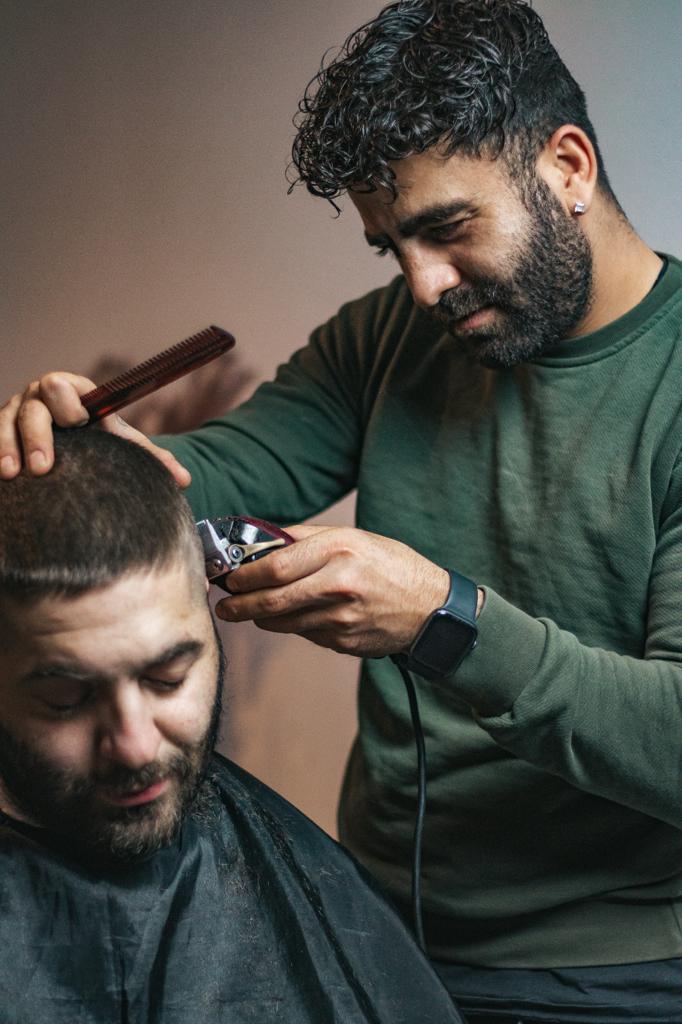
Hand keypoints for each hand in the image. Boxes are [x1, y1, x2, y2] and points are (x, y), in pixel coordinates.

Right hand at [0, 372, 190, 485]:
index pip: (65, 387)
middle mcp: (40, 396)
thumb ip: (153, 459)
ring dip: (8, 447)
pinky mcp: (1, 428)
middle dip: (37, 436)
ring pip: (5, 422)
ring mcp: (16, 411)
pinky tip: (2, 475)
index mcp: (73, 391)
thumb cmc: (101, 442)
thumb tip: (185, 480)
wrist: (78, 446)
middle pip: (33, 408)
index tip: (79, 422)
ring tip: (12, 474)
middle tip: (44, 467)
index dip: (68, 402)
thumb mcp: (125, 447)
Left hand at [215, 524, 450, 658]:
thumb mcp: (354, 537)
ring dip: (261, 617)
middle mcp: (338, 585)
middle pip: (271, 600)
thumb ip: (306, 539)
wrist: (431, 608)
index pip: (275, 567)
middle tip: (224, 606)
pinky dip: (294, 625)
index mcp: (339, 551)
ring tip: (251, 609)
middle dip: (239, 605)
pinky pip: (305, 633)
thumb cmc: (391, 566)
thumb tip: (262, 543)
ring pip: (283, 622)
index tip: (229, 579)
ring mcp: (341, 618)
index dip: (244, 576)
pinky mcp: (343, 642)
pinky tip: (299, 615)